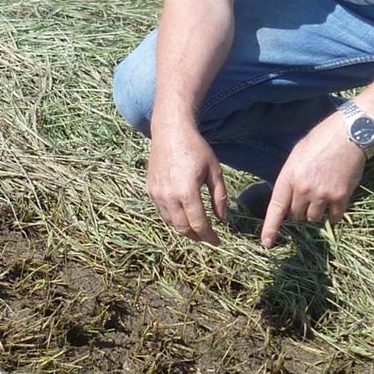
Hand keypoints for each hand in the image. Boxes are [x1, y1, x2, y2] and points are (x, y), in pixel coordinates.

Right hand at [146, 122, 227, 244]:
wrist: (170, 131)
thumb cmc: (196, 148)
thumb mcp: (214, 171)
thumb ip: (219, 197)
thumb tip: (223, 220)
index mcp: (187, 192)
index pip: (198, 224)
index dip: (209, 236)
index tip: (217, 241)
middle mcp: (169, 196)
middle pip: (183, 228)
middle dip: (196, 236)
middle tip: (207, 237)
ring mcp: (157, 193)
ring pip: (170, 222)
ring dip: (184, 229)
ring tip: (196, 229)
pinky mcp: (150, 189)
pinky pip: (162, 211)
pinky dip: (173, 218)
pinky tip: (183, 215)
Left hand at [260, 119, 364, 248]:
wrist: (348, 133)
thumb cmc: (321, 140)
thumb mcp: (297, 156)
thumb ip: (291, 179)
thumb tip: (290, 201)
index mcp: (289, 176)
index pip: (277, 207)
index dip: (271, 227)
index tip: (267, 243)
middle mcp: (304, 188)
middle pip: (296, 215)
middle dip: (300, 210)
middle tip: (309, 194)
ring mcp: (322, 194)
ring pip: (314, 218)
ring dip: (317, 212)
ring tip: (323, 193)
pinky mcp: (340, 196)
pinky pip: (333, 217)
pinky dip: (334, 213)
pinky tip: (336, 199)